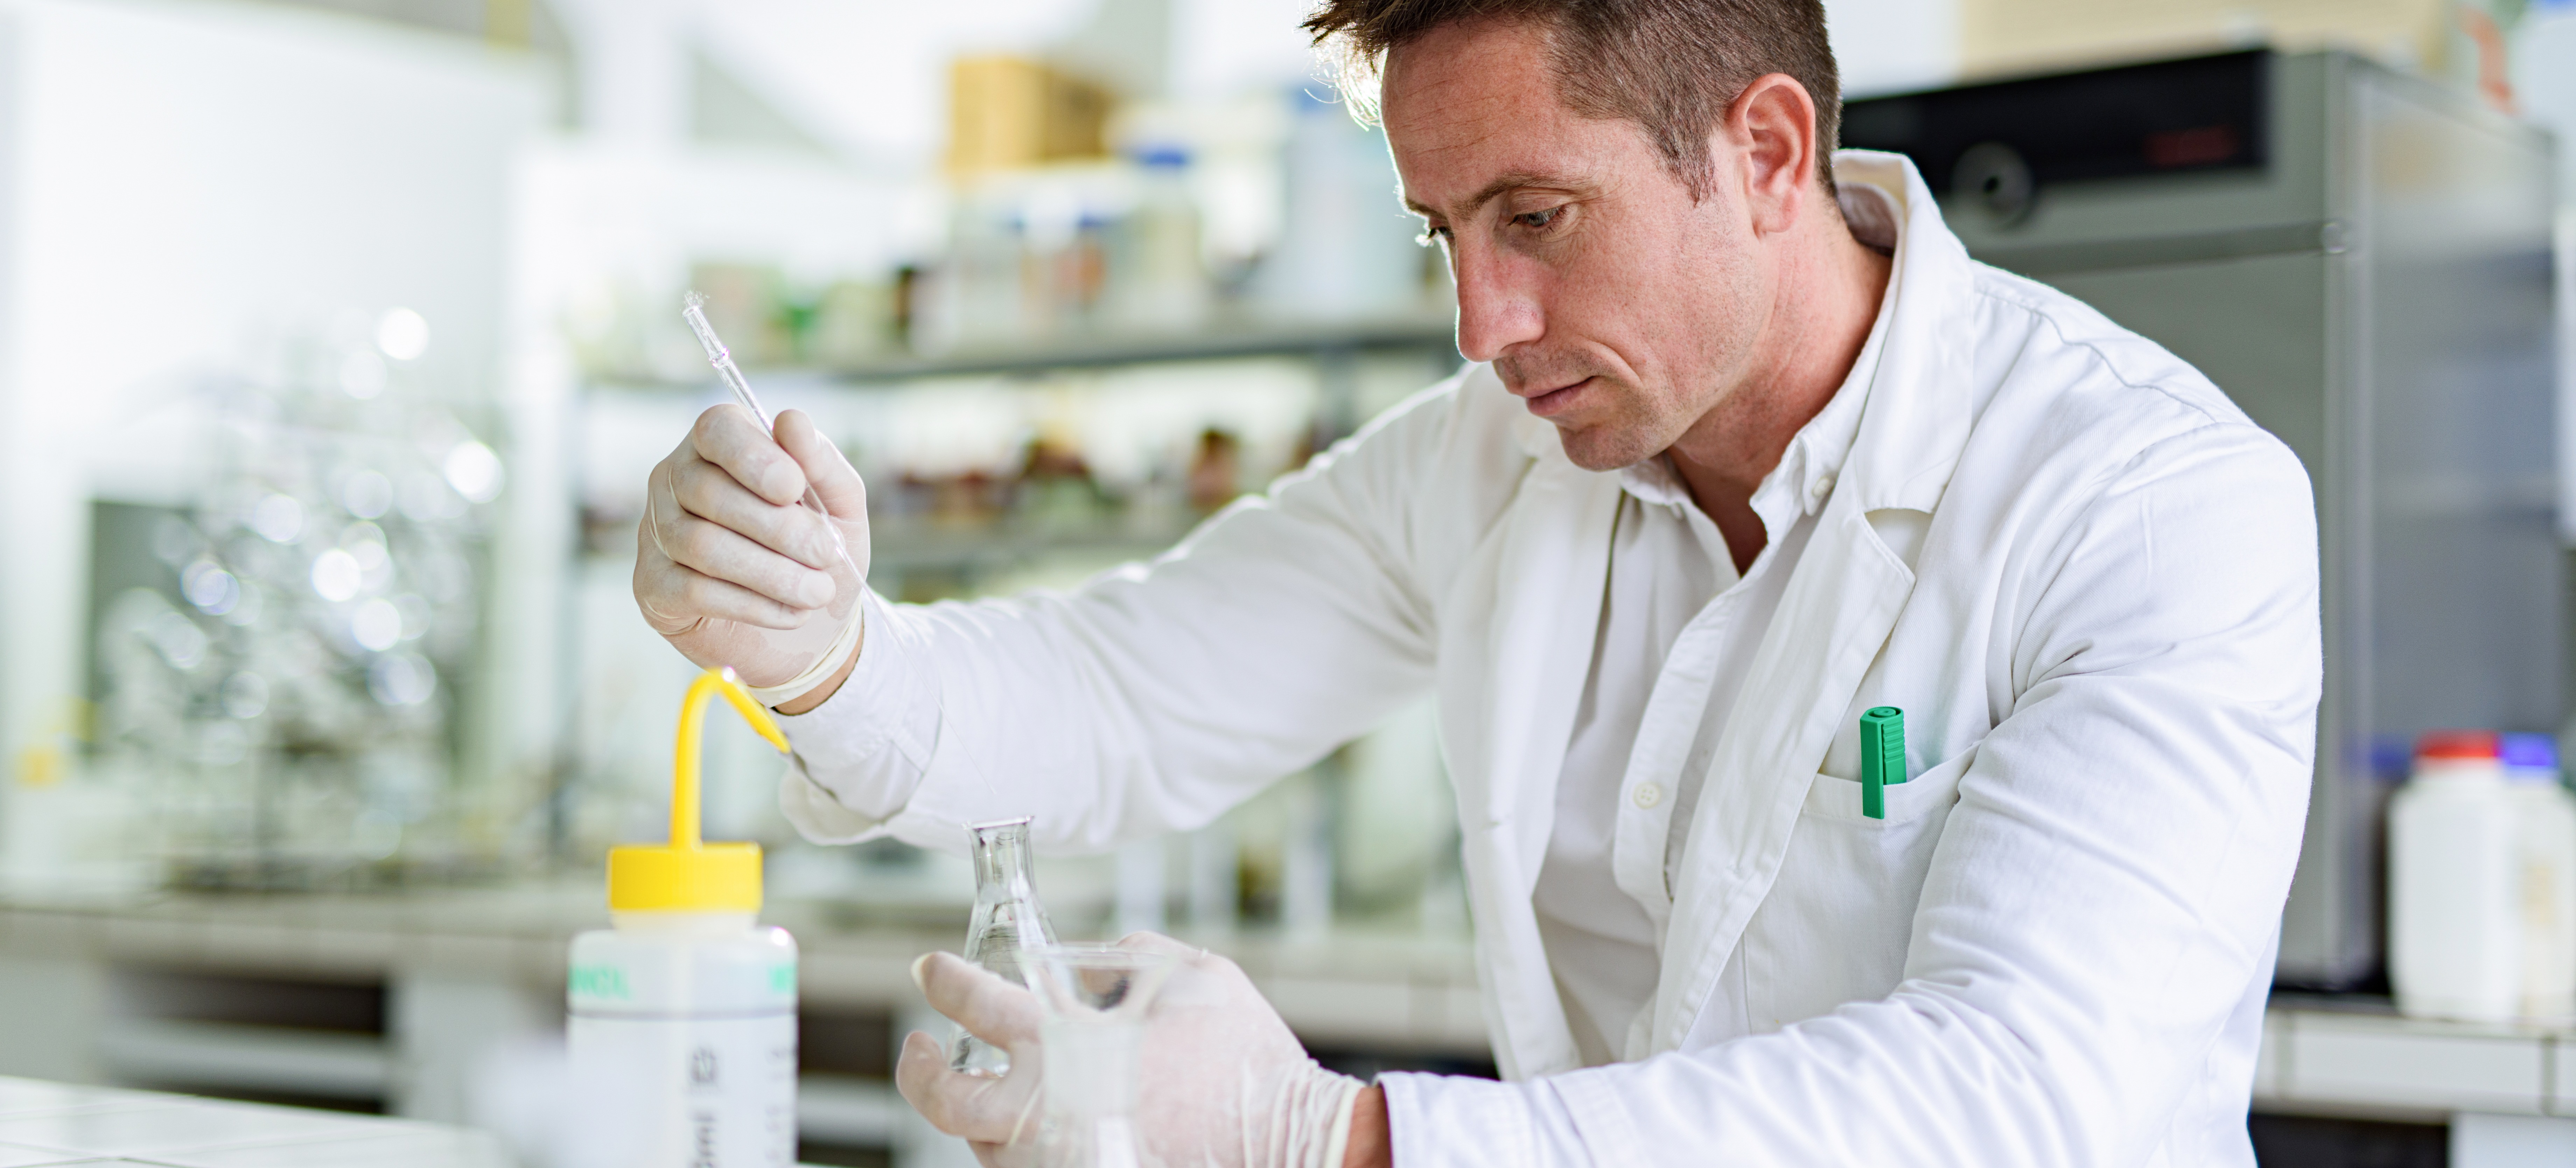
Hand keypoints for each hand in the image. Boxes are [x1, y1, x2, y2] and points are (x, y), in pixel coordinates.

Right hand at [633, 405, 870, 693]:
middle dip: (779, 527)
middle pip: (709, 491)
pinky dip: (753, 604)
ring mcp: (656, 531)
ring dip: (772, 572)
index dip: (753, 457)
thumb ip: (822, 465)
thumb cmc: (817, 551)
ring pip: (702, 544)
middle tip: (827, 554)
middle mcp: (674, 479)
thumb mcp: (839, 507)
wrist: (806, 628)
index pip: (716, 429)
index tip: (795, 488)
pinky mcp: (652, 585)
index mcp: (719, 445)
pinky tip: (792, 614)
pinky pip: (695, 590)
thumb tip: (793, 420)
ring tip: (818, 592)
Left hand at [898, 933, 1367, 1167]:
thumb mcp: (1195, 976)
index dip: (945, 979)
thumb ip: (1136, 956)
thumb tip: (1102, 961)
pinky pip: (1026, 1167)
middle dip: (917, 1070)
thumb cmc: (1242, 1059)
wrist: (1284, 1141)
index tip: (932, 970)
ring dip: (977, 1111)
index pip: (975, 1001)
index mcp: (1066, 1043)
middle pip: (942, 1097)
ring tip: (991, 1084)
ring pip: (980, 1144)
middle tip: (919, 1048)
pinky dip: (1019, 1144)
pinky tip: (1041, 1123)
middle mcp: (1046, 1108)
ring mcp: (1059, 1158)